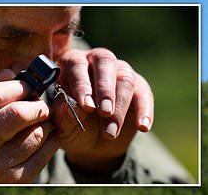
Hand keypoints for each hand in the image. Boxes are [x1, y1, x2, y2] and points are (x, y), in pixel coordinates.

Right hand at [0, 70, 58, 182]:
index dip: (17, 86)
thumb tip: (13, 72)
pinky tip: (47, 134)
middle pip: (17, 114)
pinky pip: (47, 150)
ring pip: (37, 132)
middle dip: (36, 104)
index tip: (29, 85)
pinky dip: (53, 138)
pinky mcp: (18, 180)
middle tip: (40, 104)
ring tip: (42, 120)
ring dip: (47, 121)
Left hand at [52, 48, 153, 174]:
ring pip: (125, 79)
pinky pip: (144, 95)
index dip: (82, 85)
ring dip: (120, 108)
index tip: (86, 107)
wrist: (93, 145)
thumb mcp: (63, 127)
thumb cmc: (72, 128)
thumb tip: (70, 108)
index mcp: (72, 64)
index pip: (77, 65)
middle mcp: (97, 61)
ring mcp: (120, 71)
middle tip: (104, 112)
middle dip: (105, 89)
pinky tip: (142, 127)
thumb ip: (63, 116)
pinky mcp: (139, 87)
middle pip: (105, 62)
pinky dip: (144, 111)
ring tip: (110, 132)